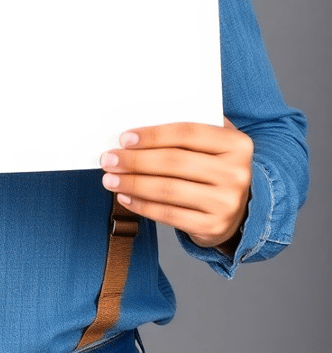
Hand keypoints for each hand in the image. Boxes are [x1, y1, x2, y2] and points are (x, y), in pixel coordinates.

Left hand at [99, 119, 252, 249]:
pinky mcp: (213, 226)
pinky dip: (143, 206)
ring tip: (111, 179)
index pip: (187, 133)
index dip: (153, 135)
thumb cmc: (216, 166)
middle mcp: (236, 173)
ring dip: (133, 183)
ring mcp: (226, 202)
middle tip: (109, 159)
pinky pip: (169, 215)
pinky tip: (126, 197)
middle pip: (174, 162)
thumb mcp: (214, 143)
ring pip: (168, 190)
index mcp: (237, 144)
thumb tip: (140, 126)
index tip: (125, 138)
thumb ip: (188, 131)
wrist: (243, 208)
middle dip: (135, 160)